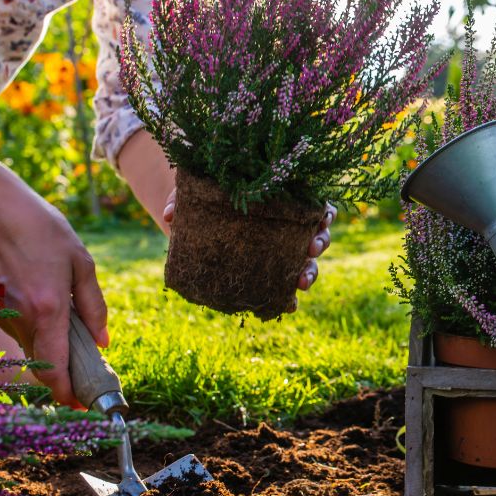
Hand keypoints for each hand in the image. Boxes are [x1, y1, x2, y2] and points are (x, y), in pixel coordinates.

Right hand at [0, 180, 107, 407]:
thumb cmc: (43, 231)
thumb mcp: (82, 263)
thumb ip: (94, 307)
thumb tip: (103, 343)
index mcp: (48, 308)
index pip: (54, 366)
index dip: (65, 392)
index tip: (80, 405)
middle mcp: (21, 318)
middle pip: (42, 364)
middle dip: (65, 377)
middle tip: (88, 376)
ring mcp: (2, 315)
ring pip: (31, 349)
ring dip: (52, 353)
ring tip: (76, 339)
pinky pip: (20, 333)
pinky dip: (37, 335)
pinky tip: (51, 315)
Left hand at [164, 192, 335, 303]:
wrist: (194, 217)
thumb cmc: (204, 195)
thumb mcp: (195, 190)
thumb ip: (185, 197)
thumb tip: (172, 216)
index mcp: (283, 197)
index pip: (313, 201)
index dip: (323, 210)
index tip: (321, 218)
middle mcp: (288, 224)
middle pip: (317, 232)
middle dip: (320, 241)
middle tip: (312, 248)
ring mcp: (280, 249)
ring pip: (307, 261)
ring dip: (310, 272)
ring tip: (301, 282)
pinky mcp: (267, 271)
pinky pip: (283, 287)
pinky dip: (289, 298)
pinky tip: (289, 305)